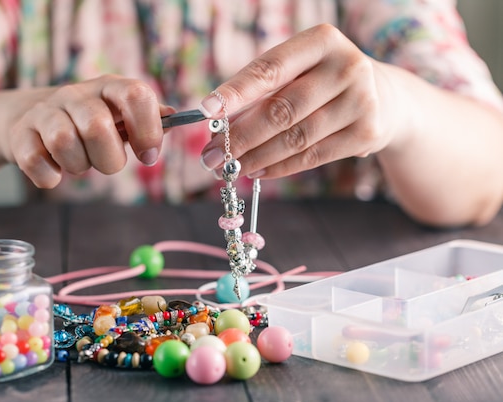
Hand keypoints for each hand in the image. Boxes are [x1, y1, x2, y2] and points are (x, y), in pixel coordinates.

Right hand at [0, 74, 172, 187]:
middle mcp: (76, 94)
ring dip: (78, 166)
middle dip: (109, 159)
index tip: (147, 156)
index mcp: (109, 87)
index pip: (135, 95)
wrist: (27, 117)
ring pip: (64, 143)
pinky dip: (49, 176)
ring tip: (78, 162)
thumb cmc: (86, 121)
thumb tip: (174, 116)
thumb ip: (148, 117)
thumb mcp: (119, 114)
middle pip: (97, 126)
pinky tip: (54, 170)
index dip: (147, 129)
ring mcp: (45, 112)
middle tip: (106, 162)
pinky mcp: (20, 134)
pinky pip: (36, 162)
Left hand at [199, 24, 398, 178]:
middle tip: (210, 156)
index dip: (235, 92)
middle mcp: (346, 66)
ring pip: (295, 138)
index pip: (270, 69)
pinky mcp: (367, 133)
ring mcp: (361, 101)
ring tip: (229, 168)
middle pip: (280, 109)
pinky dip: (279, 168)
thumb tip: (219, 125)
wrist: (384, 98)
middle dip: (239, 137)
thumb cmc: (324, 81)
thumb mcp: (299, 71)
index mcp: (322, 41)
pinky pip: (312, 157)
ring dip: (255, 157)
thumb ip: (264, 90)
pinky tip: (257, 172)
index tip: (206, 111)